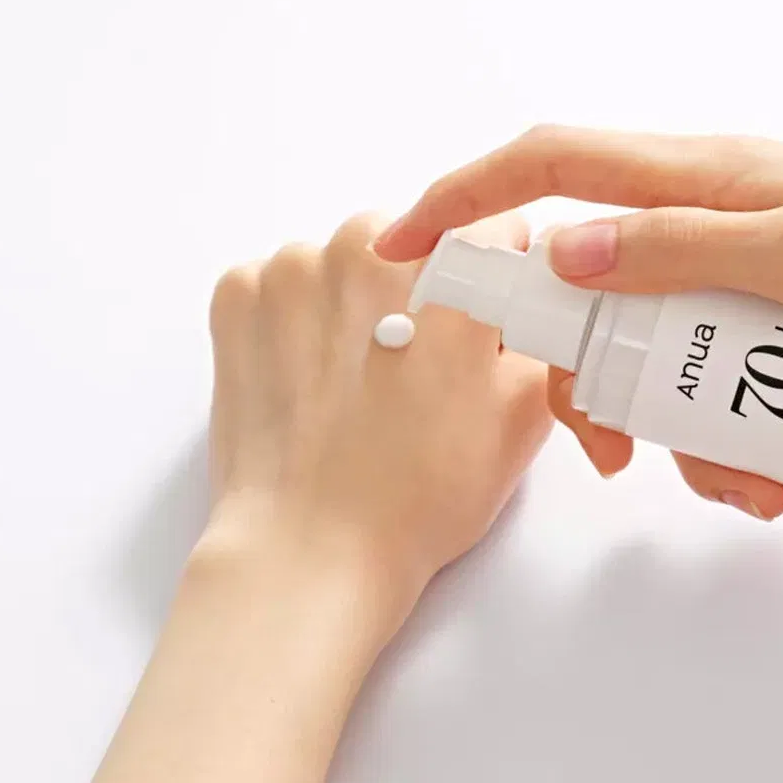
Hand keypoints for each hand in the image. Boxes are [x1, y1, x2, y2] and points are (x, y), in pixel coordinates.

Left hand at [203, 209, 551, 656]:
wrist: (311, 551)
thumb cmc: (419, 496)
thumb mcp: (525, 415)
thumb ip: (544, 334)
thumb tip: (536, 301)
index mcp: (451, 269)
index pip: (494, 231)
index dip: (498, 280)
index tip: (486, 322)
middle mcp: (371, 246)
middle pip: (414, 246)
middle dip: (422, 294)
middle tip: (418, 373)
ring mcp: (294, 266)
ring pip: (345, 263)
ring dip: (355, 304)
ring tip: (358, 385)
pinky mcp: (239, 295)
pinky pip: (280, 285)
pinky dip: (295, 321)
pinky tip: (311, 380)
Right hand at [374, 127, 782, 529]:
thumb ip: (682, 247)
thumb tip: (559, 248)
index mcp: (700, 180)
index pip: (548, 166)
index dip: (462, 202)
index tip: (398, 254)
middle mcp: (713, 222)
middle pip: (601, 300)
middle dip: (611, 394)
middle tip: (640, 468)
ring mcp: (756, 274)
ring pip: (673, 360)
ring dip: (704, 441)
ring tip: (782, 499)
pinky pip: (743, 385)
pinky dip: (760, 444)